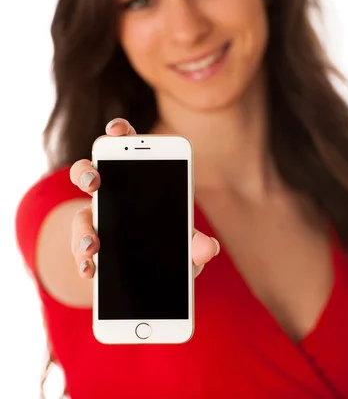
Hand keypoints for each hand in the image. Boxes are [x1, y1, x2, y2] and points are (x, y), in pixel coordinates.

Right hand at [69, 118, 219, 278]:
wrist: (154, 276)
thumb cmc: (171, 245)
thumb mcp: (188, 246)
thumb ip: (197, 245)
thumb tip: (208, 248)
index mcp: (139, 179)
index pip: (126, 146)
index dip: (119, 131)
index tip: (116, 130)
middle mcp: (111, 194)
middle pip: (89, 172)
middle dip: (87, 172)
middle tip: (95, 182)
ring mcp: (96, 221)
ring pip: (79, 216)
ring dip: (82, 229)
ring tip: (93, 245)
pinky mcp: (87, 248)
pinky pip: (79, 250)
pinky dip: (84, 261)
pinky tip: (91, 271)